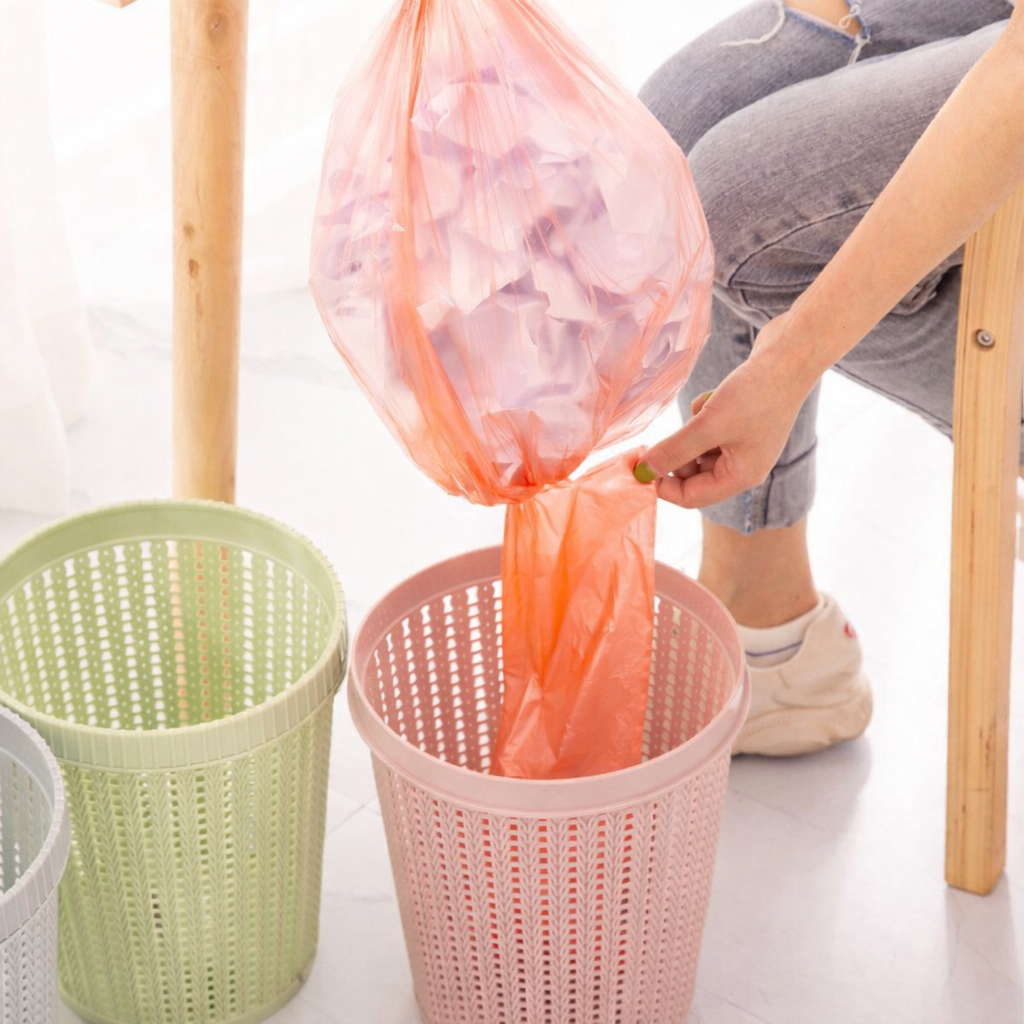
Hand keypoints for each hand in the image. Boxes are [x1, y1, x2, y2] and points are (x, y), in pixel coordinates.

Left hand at [636, 312, 817, 508]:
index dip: (662, 485)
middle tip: (666, 432)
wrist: (793, 354)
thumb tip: (644, 472)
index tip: (638, 465)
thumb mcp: (708, 425)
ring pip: (698, 449)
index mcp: (741, 477)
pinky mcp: (742, 423)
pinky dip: (703, 415)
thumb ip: (674, 450)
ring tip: (704, 408)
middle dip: (678, 453)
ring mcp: (744, 444)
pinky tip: (714, 397)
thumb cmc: (757, 393)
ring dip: (691, 430)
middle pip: (693, 475)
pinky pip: (708, 429)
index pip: (691, 497)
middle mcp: (744, 466)